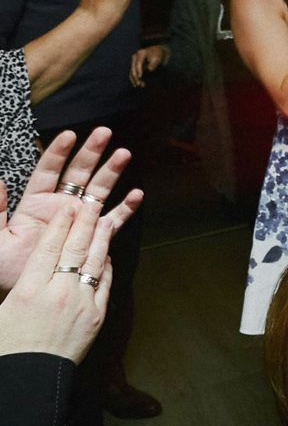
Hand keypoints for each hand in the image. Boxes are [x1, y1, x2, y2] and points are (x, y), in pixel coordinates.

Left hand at [0, 128, 141, 293]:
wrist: (26, 291)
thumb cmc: (6, 266)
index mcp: (35, 203)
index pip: (48, 171)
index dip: (58, 153)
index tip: (69, 134)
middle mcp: (60, 206)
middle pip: (77, 173)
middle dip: (91, 152)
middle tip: (104, 133)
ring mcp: (78, 219)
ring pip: (97, 190)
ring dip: (111, 172)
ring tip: (123, 154)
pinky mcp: (92, 236)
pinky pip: (111, 220)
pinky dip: (125, 208)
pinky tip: (136, 195)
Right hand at [0, 194, 113, 362]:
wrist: (30, 379)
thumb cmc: (8, 346)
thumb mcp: (2, 308)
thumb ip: (18, 279)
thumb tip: (31, 261)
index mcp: (28, 290)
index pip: (48, 248)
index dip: (60, 224)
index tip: (68, 207)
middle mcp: (58, 293)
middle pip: (74, 249)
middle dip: (84, 222)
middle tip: (90, 202)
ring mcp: (81, 303)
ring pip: (94, 262)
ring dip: (100, 237)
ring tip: (104, 218)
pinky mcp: (96, 316)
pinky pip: (104, 283)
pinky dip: (105, 265)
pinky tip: (107, 253)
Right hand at [129, 45, 166, 87]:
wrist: (155, 52)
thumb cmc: (157, 55)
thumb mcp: (157, 58)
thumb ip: (154, 64)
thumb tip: (150, 69)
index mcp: (141, 53)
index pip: (138, 63)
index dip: (138, 70)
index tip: (140, 77)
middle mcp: (135, 57)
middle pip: (133, 68)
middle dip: (135, 77)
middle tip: (139, 84)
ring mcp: (133, 61)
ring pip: (132, 72)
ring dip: (135, 79)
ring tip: (140, 85)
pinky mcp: (134, 66)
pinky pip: (132, 73)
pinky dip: (135, 79)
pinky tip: (138, 84)